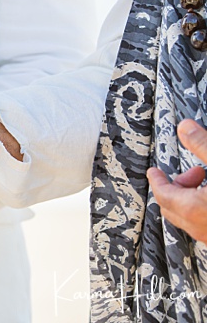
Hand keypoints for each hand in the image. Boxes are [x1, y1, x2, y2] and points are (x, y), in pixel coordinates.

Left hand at [147, 119, 206, 242]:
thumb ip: (203, 145)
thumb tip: (184, 127)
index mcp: (196, 210)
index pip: (164, 195)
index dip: (158, 181)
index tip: (154, 172)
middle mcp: (203, 229)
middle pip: (174, 208)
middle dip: (176, 187)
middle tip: (193, 171)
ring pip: (191, 219)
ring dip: (192, 198)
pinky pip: (206, 225)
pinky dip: (204, 209)